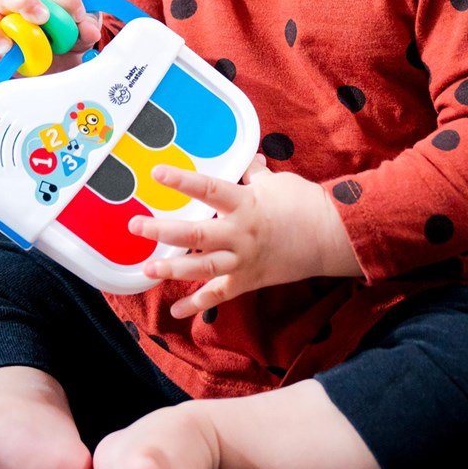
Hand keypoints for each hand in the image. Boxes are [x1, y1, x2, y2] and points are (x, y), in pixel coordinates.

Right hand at [0, 0, 102, 75]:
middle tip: (42, 18)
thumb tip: (87, 30)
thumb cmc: (72, 32)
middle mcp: (13, 5)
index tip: (78, 14)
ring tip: (8, 46)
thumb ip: (88, 23)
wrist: (65, 60)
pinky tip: (1, 64)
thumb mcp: (86, 24)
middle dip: (23, 2)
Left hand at [130, 155, 362, 318]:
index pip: (208, 188)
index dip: (181, 181)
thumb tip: (248, 158)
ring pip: (203, 266)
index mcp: (245, 203)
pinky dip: (197, 304)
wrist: (332, 237)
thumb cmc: (305, 204)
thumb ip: (256, 174)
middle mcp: (240, 233)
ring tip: (147, 270)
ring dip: (173, 268)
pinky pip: (219, 295)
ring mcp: (243, 259)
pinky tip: (176, 311)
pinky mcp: (249, 280)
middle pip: (196, 232)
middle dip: (163, 230)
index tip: (156, 174)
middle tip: (135, 226)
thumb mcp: (277, 183)